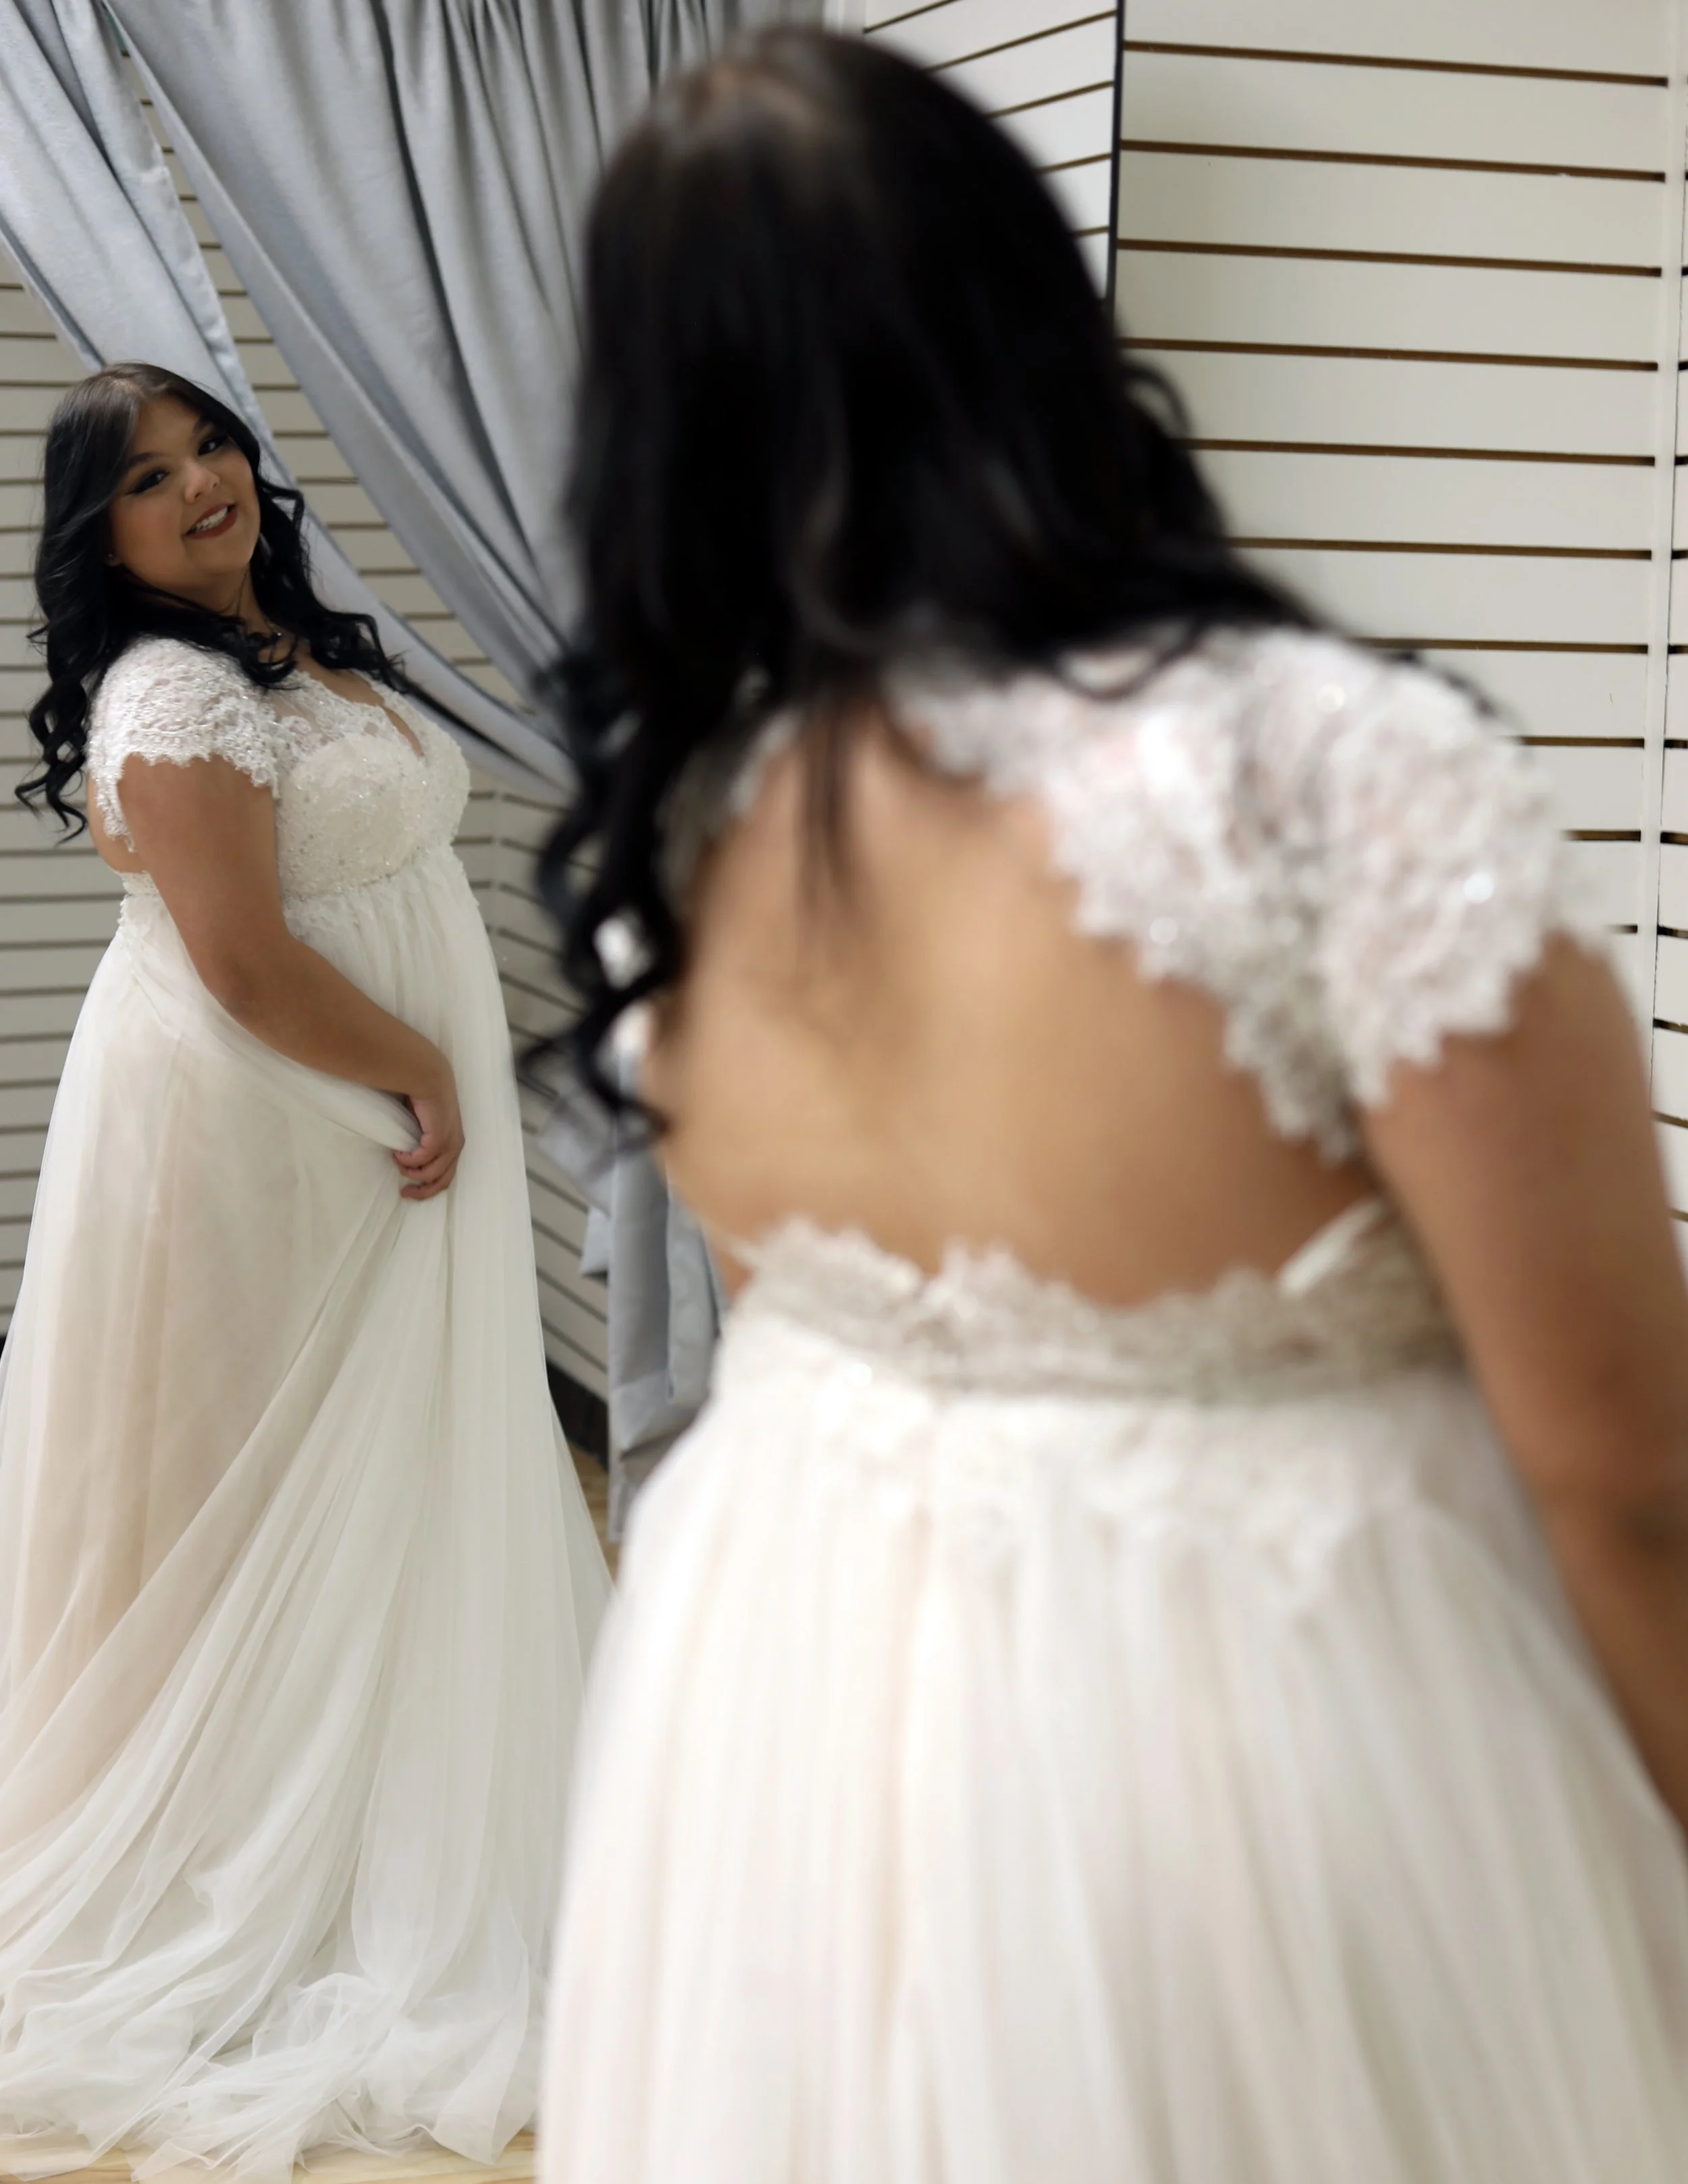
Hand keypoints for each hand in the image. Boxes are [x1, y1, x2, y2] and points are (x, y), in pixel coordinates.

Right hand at [396, 1059, 464, 1199]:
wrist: (429, 1078)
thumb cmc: (423, 1098)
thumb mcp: (423, 1125)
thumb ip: (419, 1140)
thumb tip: (405, 1152)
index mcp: (454, 1143)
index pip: (447, 1175)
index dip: (429, 1187)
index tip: (409, 1190)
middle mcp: (456, 1146)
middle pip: (443, 1181)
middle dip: (422, 1192)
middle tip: (405, 1193)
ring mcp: (450, 1143)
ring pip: (432, 1173)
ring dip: (411, 1172)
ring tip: (398, 1160)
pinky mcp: (440, 1137)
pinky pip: (423, 1159)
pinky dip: (409, 1161)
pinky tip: (399, 1153)